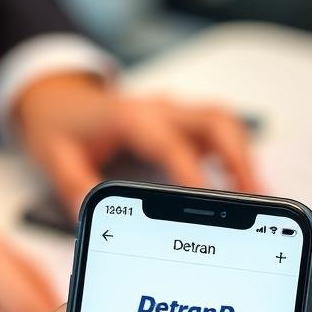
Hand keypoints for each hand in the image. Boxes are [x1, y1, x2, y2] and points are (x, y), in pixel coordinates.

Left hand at [13, 74, 263, 218]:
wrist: (56, 95)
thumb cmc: (59, 125)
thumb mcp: (53, 157)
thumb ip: (72, 186)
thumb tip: (89, 215)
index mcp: (130, 118)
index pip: (170, 145)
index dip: (192, 173)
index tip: (209, 205)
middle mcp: (159, 110)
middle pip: (214, 123)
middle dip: (238, 160)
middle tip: (255, 199)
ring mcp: (173, 112)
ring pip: (223, 123)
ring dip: (244, 155)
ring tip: (259, 196)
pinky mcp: (180, 121)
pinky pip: (218, 129)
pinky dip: (236, 152)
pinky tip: (243, 184)